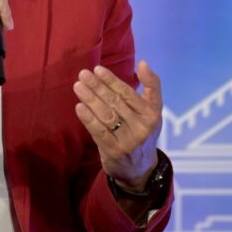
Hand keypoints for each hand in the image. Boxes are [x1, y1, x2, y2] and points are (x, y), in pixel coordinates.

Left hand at [73, 60, 162, 189]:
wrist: (139, 168)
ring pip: (106, 115)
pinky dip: (88, 118)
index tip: (97, 69)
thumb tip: (143, 63)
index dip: (111, 80)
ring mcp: (128, 141)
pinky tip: (79, 106)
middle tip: (83, 74)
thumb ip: (151, 86)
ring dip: (90, 99)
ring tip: (78, 86)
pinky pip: (99, 131)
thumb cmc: (142, 130)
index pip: (128, 93)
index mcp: (152, 114)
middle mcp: (142, 127)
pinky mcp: (114, 151)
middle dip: (97, 86)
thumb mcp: (152, 110)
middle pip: (115, 102)